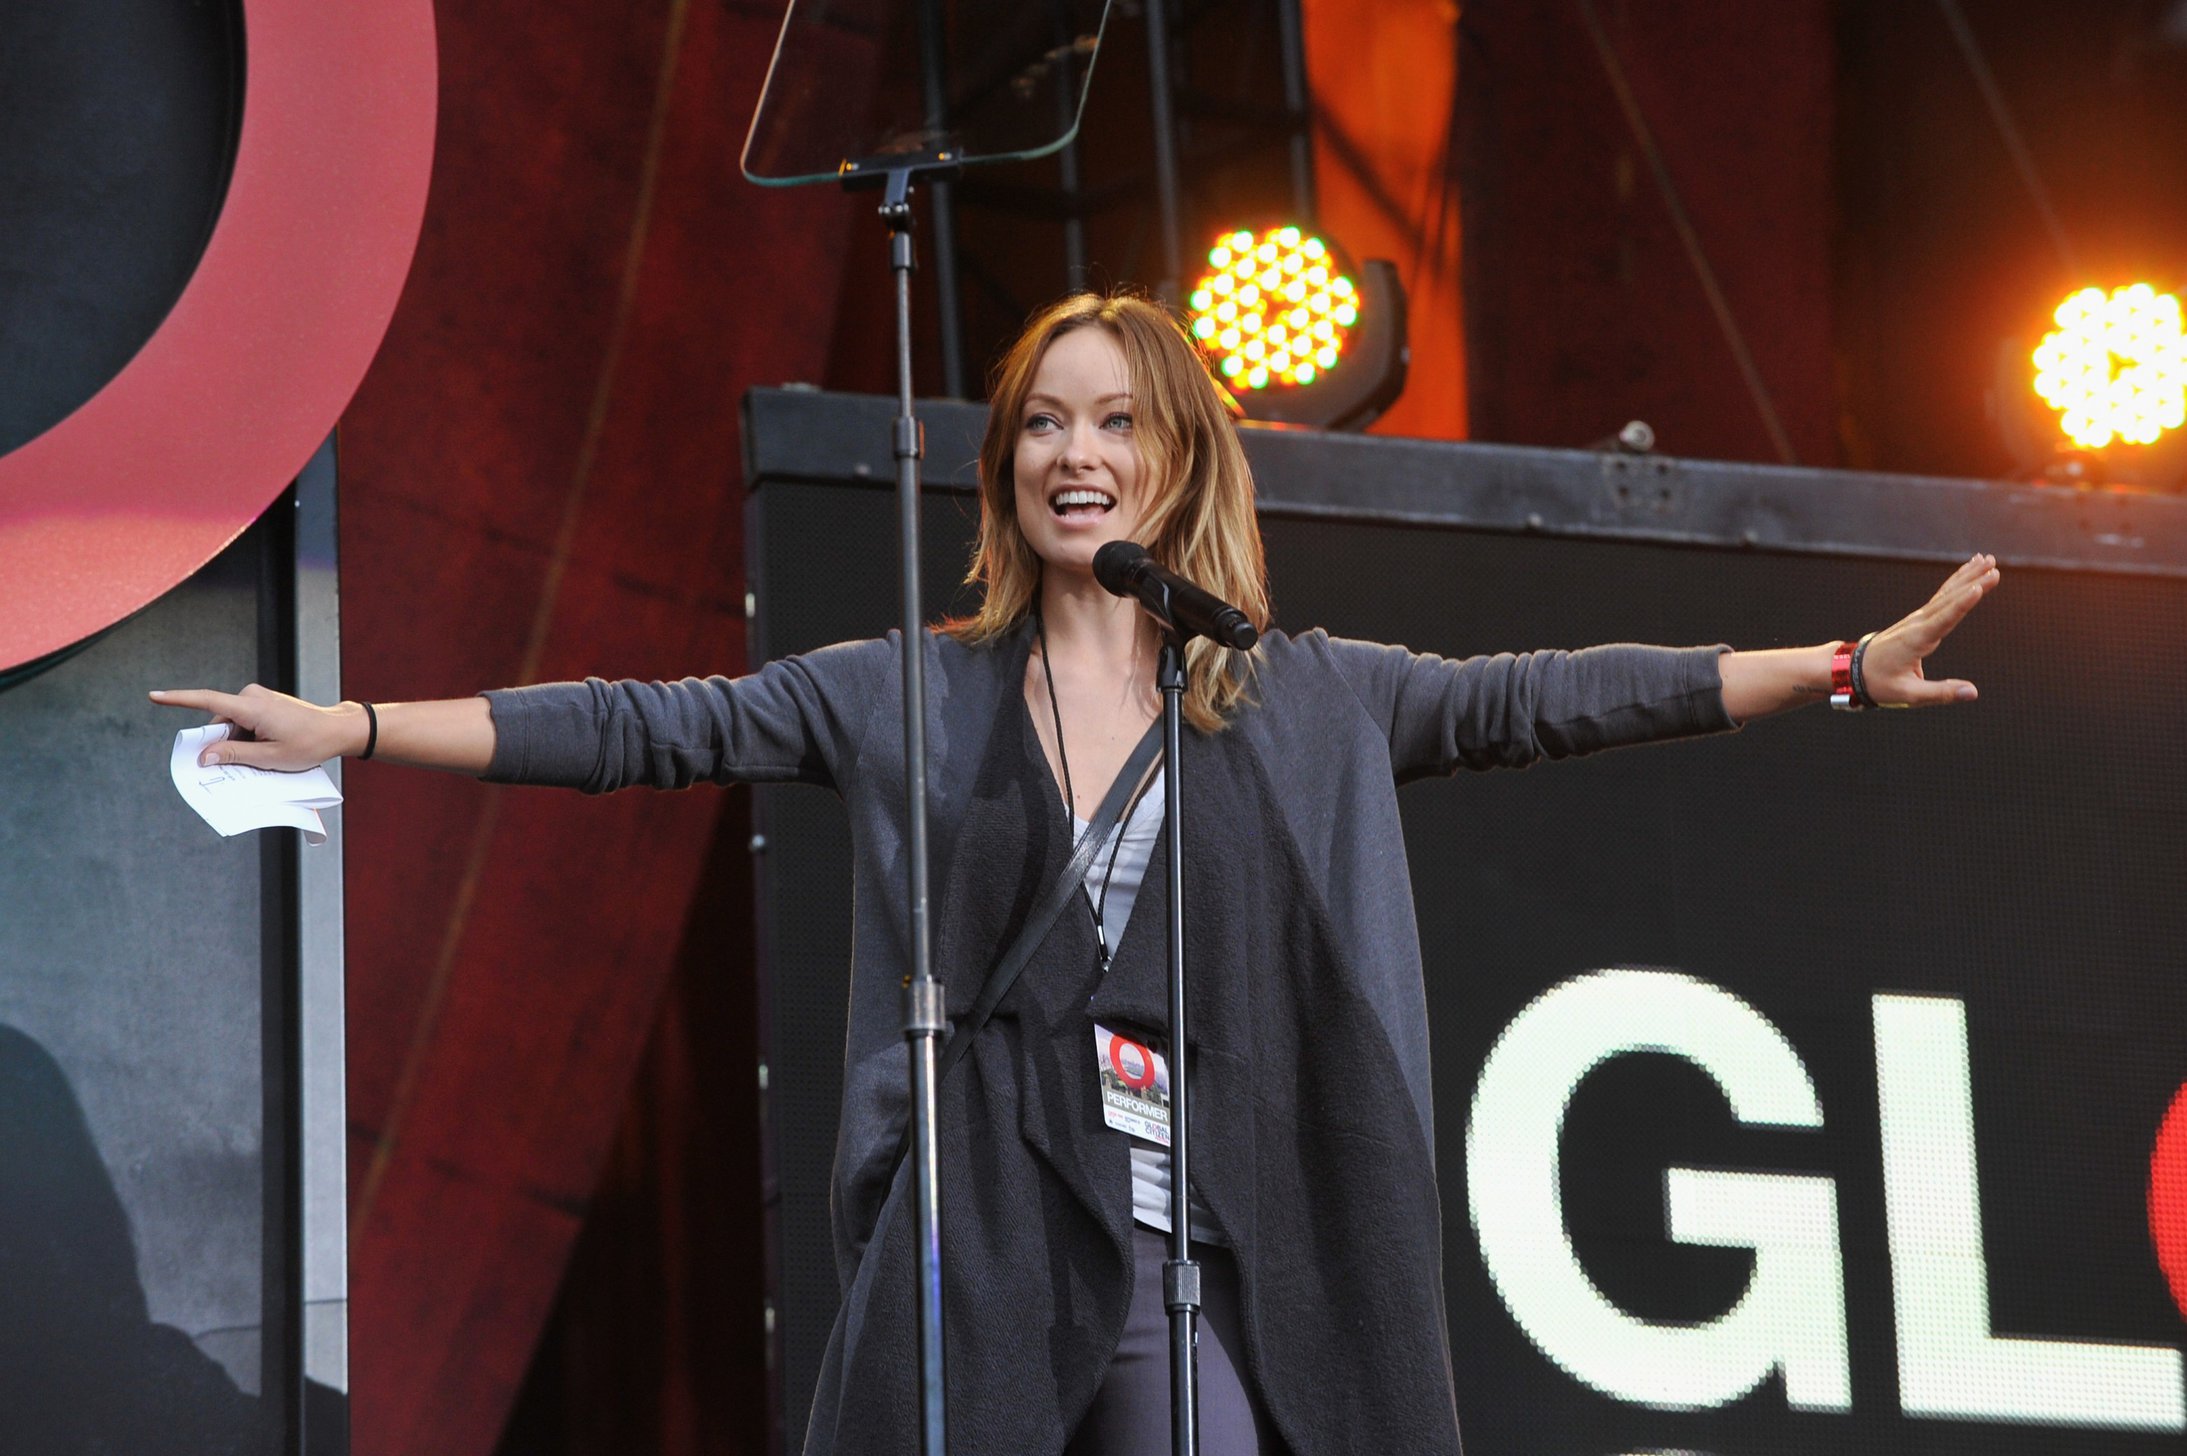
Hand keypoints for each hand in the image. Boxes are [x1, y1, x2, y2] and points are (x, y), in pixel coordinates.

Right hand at [149, 684, 365, 768]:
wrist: (338, 730)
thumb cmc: (309, 744)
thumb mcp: (269, 758)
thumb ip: (234, 756)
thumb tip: (204, 756)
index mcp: (250, 707)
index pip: (206, 701)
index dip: (177, 700)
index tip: (153, 696)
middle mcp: (251, 697)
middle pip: (221, 725)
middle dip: (227, 746)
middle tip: (249, 764)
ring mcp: (259, 698)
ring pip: (234, 726)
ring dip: (242, 743)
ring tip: (269, 754)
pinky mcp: (265, 703)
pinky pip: (246, 722)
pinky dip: (250, 737)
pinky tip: (269, 748)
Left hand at [1858, 553, 1999, 706]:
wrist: (1853, 669)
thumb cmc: (1879, 683)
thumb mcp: (1909, 695)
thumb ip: (1941, 693)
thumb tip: (1973, 692)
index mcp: (1916, 640)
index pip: (1943, 619)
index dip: (1962, 604)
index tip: (1978, 587)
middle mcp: (1917, 624)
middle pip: (1949, 600)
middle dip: (1973, 583)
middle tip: (1995, 568)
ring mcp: (1917, 618)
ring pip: (1946, 593)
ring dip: (1967, 576)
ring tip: (1988, 560)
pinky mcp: (1919, 618)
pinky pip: (1941, 597)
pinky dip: (1956, 582)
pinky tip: (1969, 570)